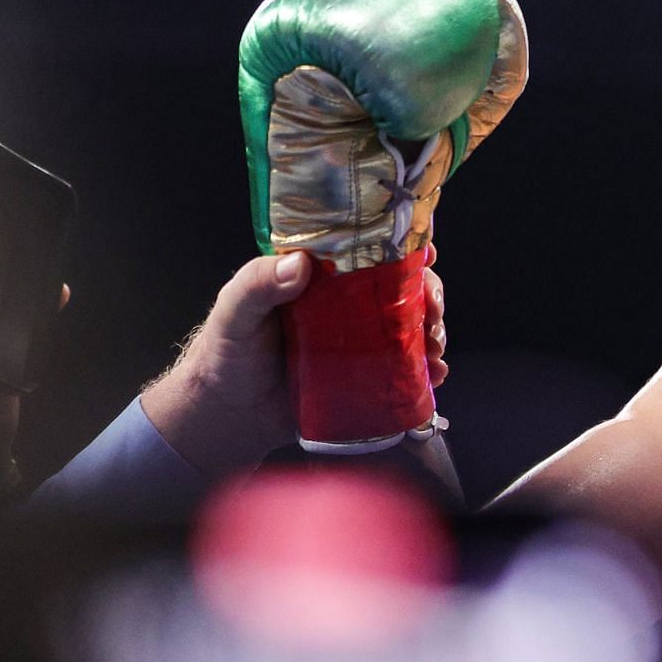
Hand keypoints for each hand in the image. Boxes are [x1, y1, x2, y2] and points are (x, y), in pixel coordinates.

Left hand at [141, 248, 449, 477]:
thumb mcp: (235, 312)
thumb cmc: (226, 355)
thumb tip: (298, 264)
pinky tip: (434, 375)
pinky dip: (427, 370)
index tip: (427, 252)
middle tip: (432, 312)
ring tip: (435, 348)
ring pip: (411, 325)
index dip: (405, 245)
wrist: (229, 416)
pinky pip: (405, 367)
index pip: (370, 248)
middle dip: (430, 294)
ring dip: (434, 331)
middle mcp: (348, 302)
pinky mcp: (365, 375)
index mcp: (321, 276)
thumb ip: (257, 284)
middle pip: (404, 287)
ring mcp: (360, 339)